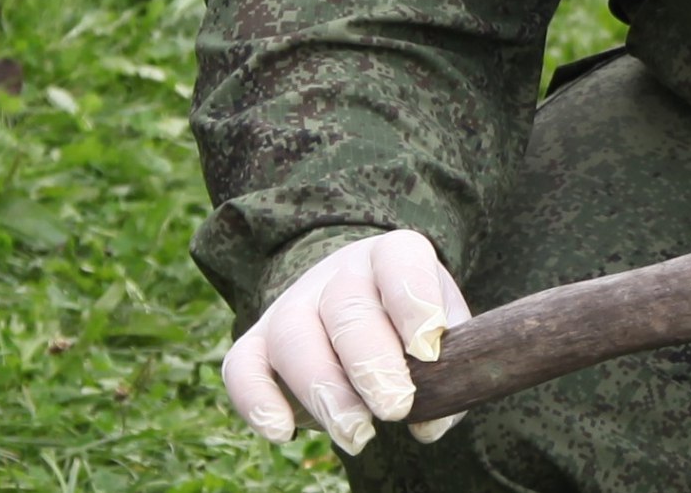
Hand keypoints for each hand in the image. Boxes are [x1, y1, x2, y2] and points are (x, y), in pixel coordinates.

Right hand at [222, 229, 471, 454]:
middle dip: (370, 362)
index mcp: (392, 256)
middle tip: (395, 407)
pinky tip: (282, 432)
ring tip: (355, 434)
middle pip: (345, 307)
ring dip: (323, 390)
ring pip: (294, 336)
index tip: (429, 346)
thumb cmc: (411, 327)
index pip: (399, 260)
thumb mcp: (442, 336)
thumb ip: (447, 375)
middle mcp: (340, 274)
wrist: (360, 309)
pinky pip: (242, 365)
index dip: (414, 300)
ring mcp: (293, 304)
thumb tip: (430, 423)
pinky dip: (255, 400)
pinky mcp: (257, 342)